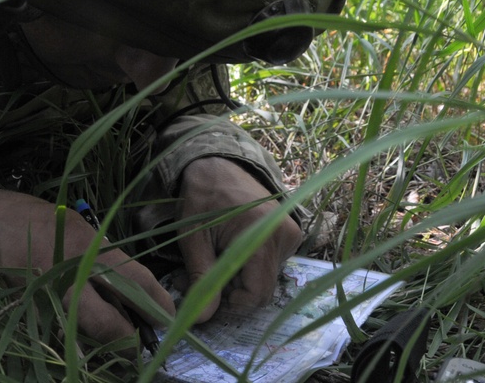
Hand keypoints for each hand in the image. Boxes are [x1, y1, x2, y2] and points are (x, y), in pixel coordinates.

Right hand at [0, 189, 174, 343]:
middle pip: (109, 324)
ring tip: (115, 339)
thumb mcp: (76, 226)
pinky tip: (80, 333)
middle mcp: (68, 277)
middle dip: (129, 339)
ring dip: (102, 341)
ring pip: (83, 336)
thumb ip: (101, 255)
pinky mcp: (26, 313)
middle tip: (139, 342)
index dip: (157, 303)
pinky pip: (58, 332)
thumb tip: (128, 285)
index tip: (168, 315)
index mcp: (86, 249)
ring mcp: (44, 299)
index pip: (134, 282)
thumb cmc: (32, 218)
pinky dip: (73, 337)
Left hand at [177, 157, 302, 322]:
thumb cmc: (201, 198)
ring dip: (241, 278)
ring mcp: (291, 235)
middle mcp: (285, 236)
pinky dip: (251, 265)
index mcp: (261, 235)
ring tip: (218, 255)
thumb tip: (201, 319)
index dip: (231, 301)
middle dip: (234, 290)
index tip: (208, 287)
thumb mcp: (193, 239)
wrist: (217, 165)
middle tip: (206, 271)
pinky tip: (233, 247)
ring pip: (266, 279)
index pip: (256, 294)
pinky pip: (271, 266)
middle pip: (263, 290)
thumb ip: (201, 278)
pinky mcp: (290, 234)